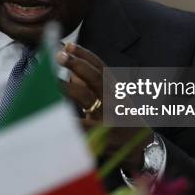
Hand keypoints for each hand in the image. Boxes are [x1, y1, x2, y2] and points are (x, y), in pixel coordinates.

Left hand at [57, 43, 152, 172]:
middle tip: (58, 55)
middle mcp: (114, 99)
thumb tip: (71, 72)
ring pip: (87, 97)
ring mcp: (109, 117)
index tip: (69, 45)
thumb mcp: (113, 100)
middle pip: (95, 77)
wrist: (145, 148)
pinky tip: (52, 114)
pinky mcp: (103, 135)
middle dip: (77, 65)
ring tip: (49, 81)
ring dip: (67, 87)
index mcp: (115, 90)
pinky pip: (82, 125)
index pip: (101, 67)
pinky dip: (67, 118)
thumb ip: (93, 86)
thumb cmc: (123, 120)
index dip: (85, 55)